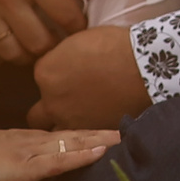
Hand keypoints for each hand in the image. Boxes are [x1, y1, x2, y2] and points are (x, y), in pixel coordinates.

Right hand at [0, 123, 119, 180]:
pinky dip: (81, 155)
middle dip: (103, 134)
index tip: (113, 133)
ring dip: (100, 141)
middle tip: (133, 129)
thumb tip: (29, 171)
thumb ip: (11, 163)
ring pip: (71, 143)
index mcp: (25, 141)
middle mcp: (31, 142)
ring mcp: (27, 151)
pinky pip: (57, 159)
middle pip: (74, 135)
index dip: (89, 135)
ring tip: (126, 137)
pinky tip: (101, 152)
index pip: (64, 137)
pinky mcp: (21, 164)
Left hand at [27, 26, 150, 129]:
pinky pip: (80, 140)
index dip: (55, 75)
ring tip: (82, 118)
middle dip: (49, 109)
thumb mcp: (80, 40)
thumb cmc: (115, 46)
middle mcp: (51, 101)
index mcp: (45, 73)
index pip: (41, 77)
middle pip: (36, 113)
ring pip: (55, 133)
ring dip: (65, 127)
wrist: (143, 68)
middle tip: (68, 102)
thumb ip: (63, 57)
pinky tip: (97, 122)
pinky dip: (85, 133)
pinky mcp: (90, 135)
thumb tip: (64, 63)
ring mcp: (70, 122)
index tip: (70, 74)